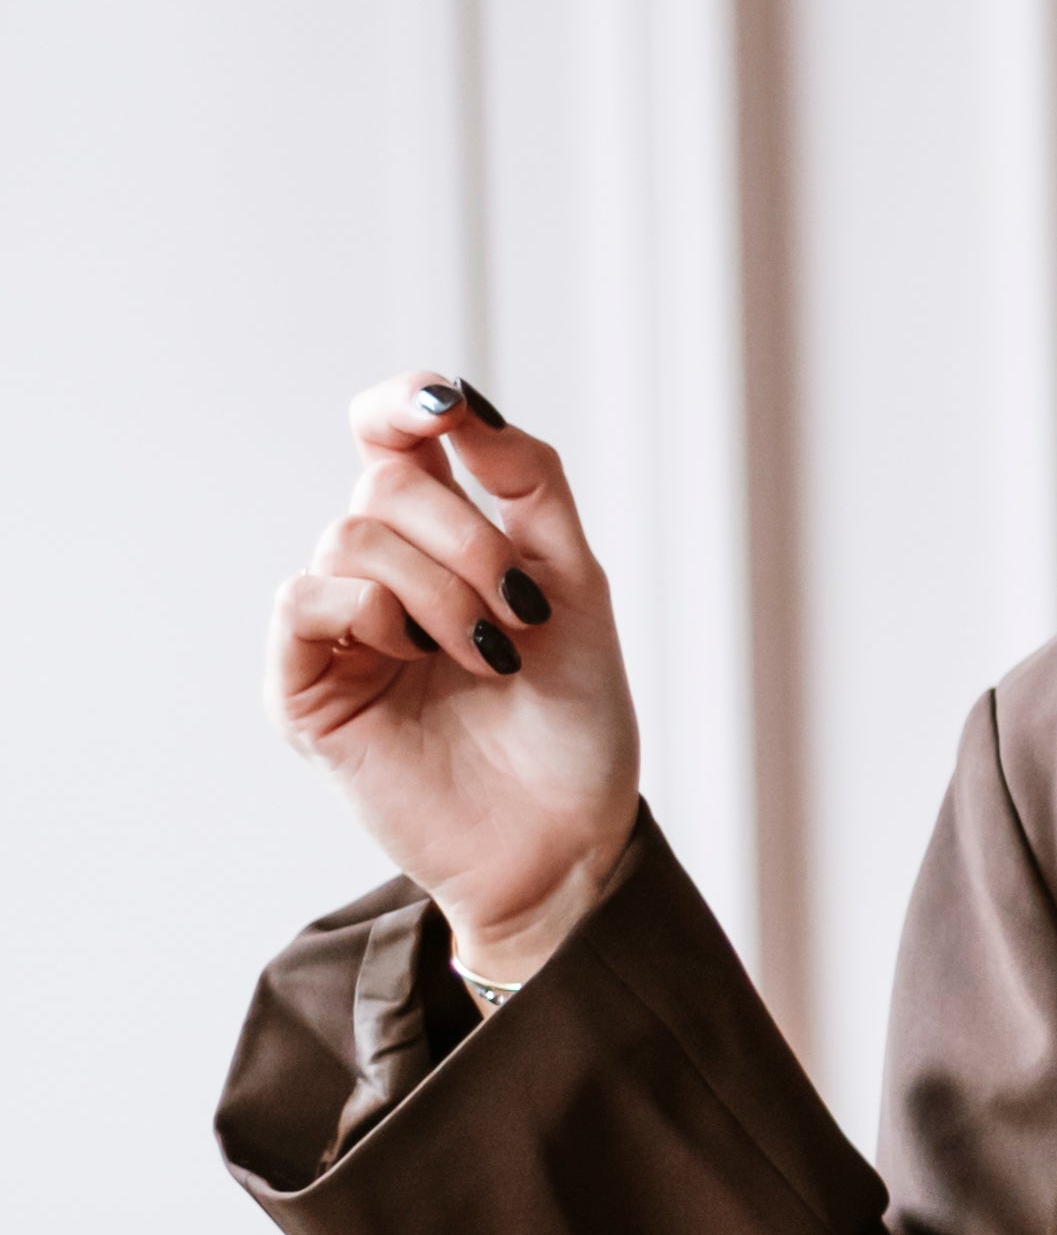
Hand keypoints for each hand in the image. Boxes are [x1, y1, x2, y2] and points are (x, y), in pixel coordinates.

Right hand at [266, 377, 642, 984]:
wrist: (568, 836)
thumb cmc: (574, 720)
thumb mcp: (575, 581)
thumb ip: (527, 482)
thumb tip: (463, 398)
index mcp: (442, 538)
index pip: (391, 436)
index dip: (403, 402)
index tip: (444, 405)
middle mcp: (381, 574)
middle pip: (382, 483)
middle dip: (463, 534)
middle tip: (518, 610)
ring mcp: (339, 632)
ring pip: (349, 540)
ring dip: (436, 588)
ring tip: (487, 656)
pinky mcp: (306, 691)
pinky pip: (301, 603)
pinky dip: (369, 611)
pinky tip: (417, 654)